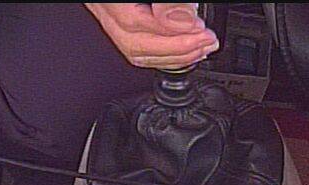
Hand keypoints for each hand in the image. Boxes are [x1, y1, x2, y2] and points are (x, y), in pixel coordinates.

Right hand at [85, 3, 217, 68]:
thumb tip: (182, 22)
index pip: (132, 22)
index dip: (169, 33)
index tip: (199, 31)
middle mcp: (102, 5)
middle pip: (131, 44)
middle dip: (175, 50)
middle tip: (206, 43)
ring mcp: (106, 11)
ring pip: (132, 49)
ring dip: (172, 54)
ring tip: (201, 48)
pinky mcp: (118, 13)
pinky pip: (135, 43)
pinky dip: (162, 51)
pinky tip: (183, 48)